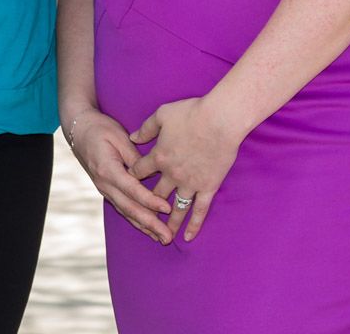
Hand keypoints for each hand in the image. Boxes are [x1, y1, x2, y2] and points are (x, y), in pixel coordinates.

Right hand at [64, 108, 172, 244]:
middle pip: (130, 208)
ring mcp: (104, 189)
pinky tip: (148, 228)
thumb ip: (136, 157)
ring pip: (126, 212)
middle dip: (150, 224)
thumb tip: (151, 172)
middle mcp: (104, 184)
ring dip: (145, 227)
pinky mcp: (107, 190)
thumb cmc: (100, 128)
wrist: (79, 129)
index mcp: (108, 170)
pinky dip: (136, 220)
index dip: (150, 201)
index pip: (132, 190)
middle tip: (168, 236)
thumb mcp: (119, 136)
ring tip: (162, 238)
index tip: (167, 208)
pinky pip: (123, 208)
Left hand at [128, 95, 243, 241]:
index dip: (132, 176)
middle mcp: (171, 174)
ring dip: (168, 222)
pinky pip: (199, 210)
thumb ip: (146, 128)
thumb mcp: (163, 114)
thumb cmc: (192, 112)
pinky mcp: (208, 187)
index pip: (139, 171)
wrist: (221, 119)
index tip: (128, 183)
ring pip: (175, 208)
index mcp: (159, 156)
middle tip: (141, 216)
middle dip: (147, 205)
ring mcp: (190, 183)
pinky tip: (188, 237)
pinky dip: (194, 225)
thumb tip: (132, 137)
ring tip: (162, 236)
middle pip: (154, 194)